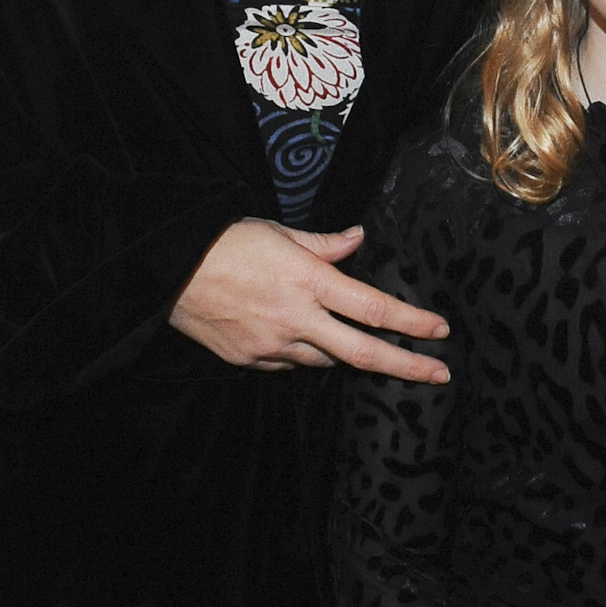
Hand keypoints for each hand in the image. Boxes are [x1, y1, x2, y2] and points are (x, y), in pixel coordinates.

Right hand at [170, 218, 449, 379]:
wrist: (166, 269)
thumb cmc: (223, 241)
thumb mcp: (278, 232)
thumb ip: (323, 244)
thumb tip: (356, 239)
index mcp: (307, 281)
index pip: (372, 308)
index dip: (411, 321)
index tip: (440, 330)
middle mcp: (295, 318)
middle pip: (362, 352)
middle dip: (406, 365)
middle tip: (439, 374)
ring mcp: (271, 345)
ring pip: (325, 361)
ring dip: (344, 354)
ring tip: (351, 341)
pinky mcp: (248, 360)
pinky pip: (288, 363)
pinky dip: (301, 354)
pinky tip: (297, 338)